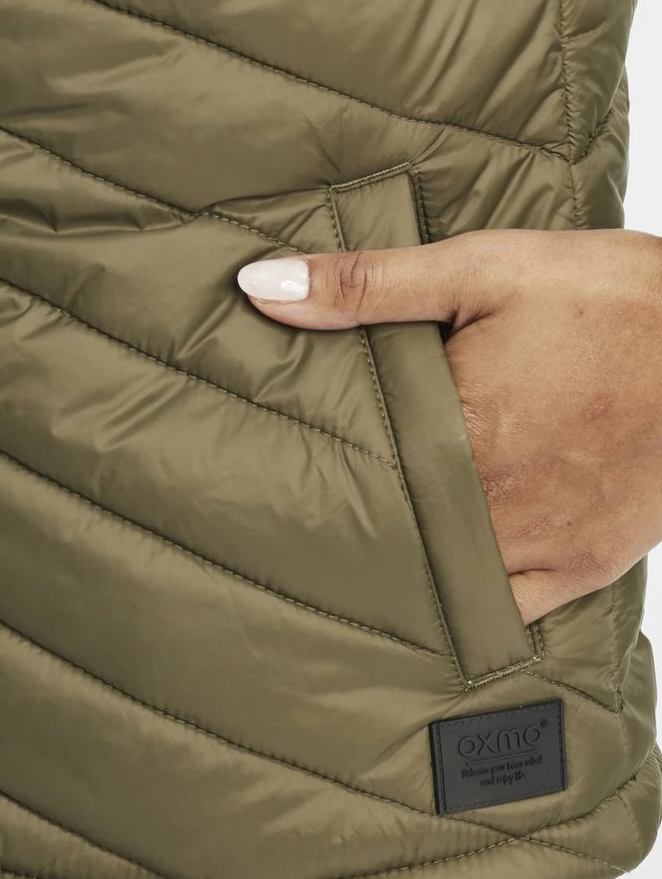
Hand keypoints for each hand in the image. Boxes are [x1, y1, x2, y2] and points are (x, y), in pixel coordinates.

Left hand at [236, 228, 661, 625]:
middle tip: (293, 514)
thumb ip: (367, 285)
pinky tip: (435, 585)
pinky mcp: (584, 567)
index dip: (303, 470)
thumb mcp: (484, 268)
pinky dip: (467, 601)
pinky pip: (507, 610)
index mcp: (457, 435)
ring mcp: (542, 546)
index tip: (265, 471)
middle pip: (386, 531)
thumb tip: (263, 286)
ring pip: (437, 579)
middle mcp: (493, 505)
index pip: (344, 470)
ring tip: (353, 546)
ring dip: (398, 563)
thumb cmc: (615, 301)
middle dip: (342, 521)